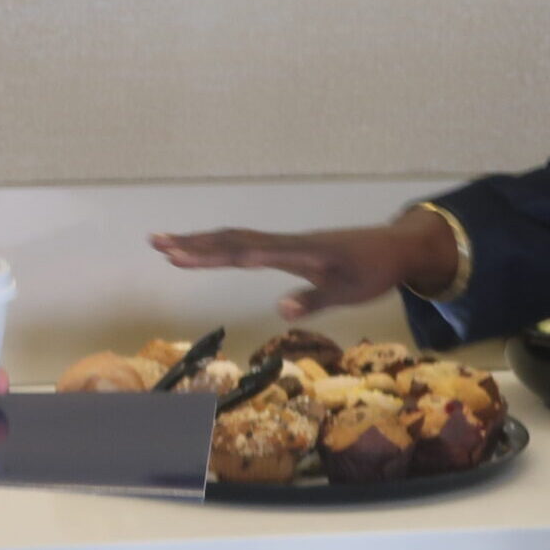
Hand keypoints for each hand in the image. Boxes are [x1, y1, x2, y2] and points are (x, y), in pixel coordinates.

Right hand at [151, 209, 460, 319]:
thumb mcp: (349, 292)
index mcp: (297, 252)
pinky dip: (222, 246)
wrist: (394, 247)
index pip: (246, 252)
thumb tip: (279, 309)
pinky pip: (248, 243)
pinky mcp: (289, 247)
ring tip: (167, 245)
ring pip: (237, 239)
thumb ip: (314, 299)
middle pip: (232, 240)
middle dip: (193, 243)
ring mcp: (285, 243)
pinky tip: (206, 251)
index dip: (212, 255)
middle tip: (155, 242)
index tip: (179, 254)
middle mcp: (286, 243)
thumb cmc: (373, 272)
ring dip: (202, 242)